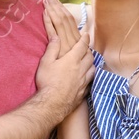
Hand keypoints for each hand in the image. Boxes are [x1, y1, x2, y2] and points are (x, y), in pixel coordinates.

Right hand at [35, 0, 91, 118]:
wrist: (52, 103)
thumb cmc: (47, 81)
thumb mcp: (46, 62)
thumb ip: (52, 48)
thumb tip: (56, 36)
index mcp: (72, 60)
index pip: (82, 46)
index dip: (84, 39)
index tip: (86, 35)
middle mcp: (81, 69)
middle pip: (90, 57)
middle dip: (89, 52)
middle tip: (86, 49)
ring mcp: (83, 82)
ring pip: (93, 70)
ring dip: (91, 65)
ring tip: (88, 63)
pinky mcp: (83, 92)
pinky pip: (90, 82)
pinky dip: (89, 78)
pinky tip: (86, 79)